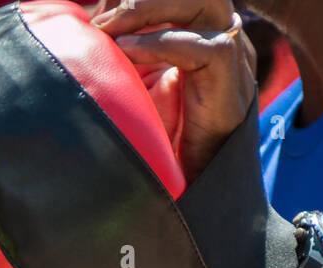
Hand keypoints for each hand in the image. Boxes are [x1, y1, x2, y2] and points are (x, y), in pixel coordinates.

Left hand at [93, 0, 255, 182]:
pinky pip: (200, 46)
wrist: (200, 193)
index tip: (99, 16)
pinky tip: (127, 53)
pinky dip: (158, 43)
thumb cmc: (166, 146)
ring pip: (199, 3)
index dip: (140, 2)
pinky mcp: (233, 83)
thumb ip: (131, 50)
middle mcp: (224, 38)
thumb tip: (87, 21)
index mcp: (205, 32)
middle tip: (102, 18)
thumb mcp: (144, 85)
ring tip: (110, 29)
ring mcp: (235, 58)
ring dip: (148, 10)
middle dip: (142, 0)